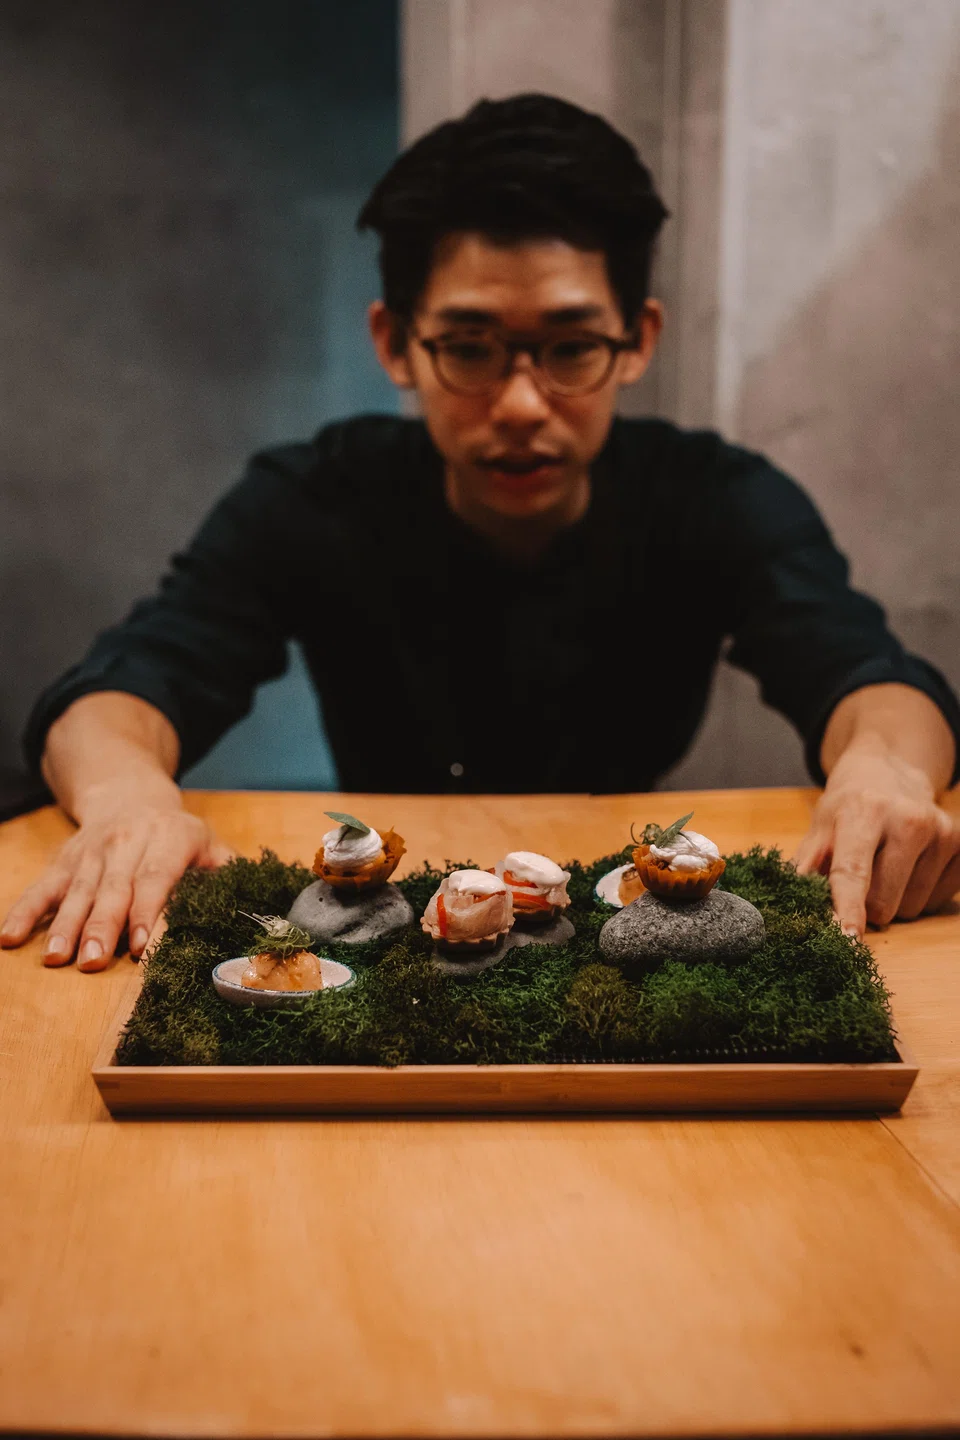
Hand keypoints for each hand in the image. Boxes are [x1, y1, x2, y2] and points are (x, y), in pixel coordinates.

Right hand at [0, 798, 232, 970]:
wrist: (130, 794)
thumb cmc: (177, 835)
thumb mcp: (210, 845)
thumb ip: (227, 874)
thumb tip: (259, 911)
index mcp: (169, 839)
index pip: (155, 878)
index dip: (146, 911)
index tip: (137, 946)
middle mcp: (127, 842)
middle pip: (112, 888)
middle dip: (102, 925)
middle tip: (93, 960)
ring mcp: (92, 852)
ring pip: (76, 891)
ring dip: (64, 926)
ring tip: (55, 958)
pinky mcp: (65, 861)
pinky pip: (43, 888)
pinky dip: (25, 912)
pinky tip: (9, 938)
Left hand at [795, 748, 959, 937]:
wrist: (889, 772)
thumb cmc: (848, 806)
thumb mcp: (820, 826)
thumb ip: (806, 867)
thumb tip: (792, 906)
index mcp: (864, 811)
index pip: (854, 871)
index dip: (848, 909)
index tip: (847, 939)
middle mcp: (908, 819)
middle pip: (884, 903)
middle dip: (867, 905)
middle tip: (863, 875)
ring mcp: (941, 832)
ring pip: (911, 908)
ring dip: (894, 900)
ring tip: (887, 865)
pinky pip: (936, 902)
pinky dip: (919, 894)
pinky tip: (911, 865)